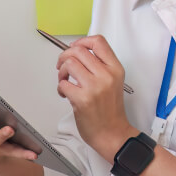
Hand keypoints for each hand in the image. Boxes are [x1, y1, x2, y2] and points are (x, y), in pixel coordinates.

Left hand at [56, 35, 135, 160]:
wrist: (112, 133)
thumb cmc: (110, 110)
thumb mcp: (113, 82)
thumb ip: (99, 65)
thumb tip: (77, 51)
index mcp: (115, 69)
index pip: (98, 42)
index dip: (82, 41)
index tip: (74, 47)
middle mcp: (106, 75)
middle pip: (79, 50)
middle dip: (65, 56)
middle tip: (62, 64)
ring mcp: (94, 87)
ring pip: (69, 63)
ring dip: (61, 71)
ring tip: (64, 79)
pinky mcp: (82, 99)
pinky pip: (63, 83)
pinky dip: (60, 87)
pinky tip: (65, 93)